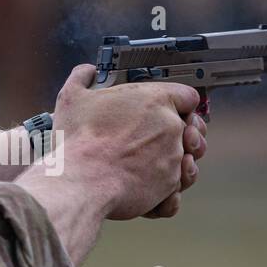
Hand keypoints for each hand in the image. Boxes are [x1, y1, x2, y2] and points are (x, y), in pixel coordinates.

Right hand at [49, 64, 200, 219]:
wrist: (81, 180)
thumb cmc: (80, 140)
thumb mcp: (72, 97)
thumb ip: (82, 78)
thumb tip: (86, 72)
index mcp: (155, 100)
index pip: (187, 96)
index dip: (180, 103)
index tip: (170, 110)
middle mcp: (171, 128)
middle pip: (194, 130)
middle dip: (185, 135)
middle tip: (164, 140)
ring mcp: (173, 158)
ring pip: (188, 162)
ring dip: (178, 164)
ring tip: (157, 166)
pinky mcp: (168, 186)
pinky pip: (176, 190)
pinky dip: (167, 194)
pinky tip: (153, 190)